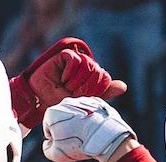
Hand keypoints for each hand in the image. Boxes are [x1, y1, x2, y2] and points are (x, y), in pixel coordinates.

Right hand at [10, 37, 126, 129]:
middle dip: (86, 87)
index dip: (95, 90)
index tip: (82, 97)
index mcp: (92, 78)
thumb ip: (103, 93)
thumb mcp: (84, 101)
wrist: (41, 101)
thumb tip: (123, 87)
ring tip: (67, 86)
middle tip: (73, 93)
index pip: (104, 78)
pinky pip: (77, 60)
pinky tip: (63, 78)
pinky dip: (70, 72)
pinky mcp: (66, 56)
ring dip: (77, 81)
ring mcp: (76, 61)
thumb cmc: (61, 103)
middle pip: (98, 72)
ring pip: (89, 65)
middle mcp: (86, 68)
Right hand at [42, 97, 135, 161]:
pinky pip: (91, 112)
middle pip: (63, 119)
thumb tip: (49, 143)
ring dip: (80, 124)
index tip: (66, 144)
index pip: (48, 128)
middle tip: (77, 141)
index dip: (55, 140)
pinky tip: (96, 129)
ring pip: (78, 114)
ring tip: (88, 136)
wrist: (105, 138)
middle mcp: (66, 102)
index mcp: (52, 112)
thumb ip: (47, 148)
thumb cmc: (78, 145)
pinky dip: (92, 119)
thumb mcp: (55, 154)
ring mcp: (82, 100)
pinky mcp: (97, 102)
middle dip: (67, 129)